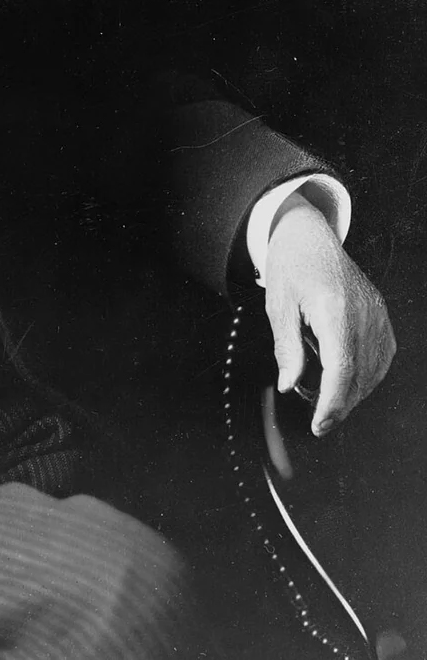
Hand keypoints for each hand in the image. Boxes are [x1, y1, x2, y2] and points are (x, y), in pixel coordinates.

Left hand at [264, 193, 394, 436]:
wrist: (309, 234)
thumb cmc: (290, 265)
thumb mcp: (277, 306)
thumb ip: (286, 348)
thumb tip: (289, 384)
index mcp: (334, 309)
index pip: (340, 369)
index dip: (332, 403)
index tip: (319, 424)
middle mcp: (363, 313)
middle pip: (359, 376)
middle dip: (339, 404)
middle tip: (318, 418)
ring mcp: (377, 314)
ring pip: (374, 370)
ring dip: (353, 392)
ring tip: (327, 396)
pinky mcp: (381, 315)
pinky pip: (382, 356)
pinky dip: (365, 374)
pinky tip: (346, 377)